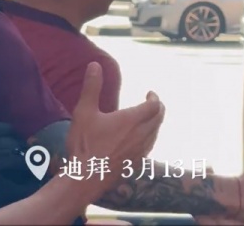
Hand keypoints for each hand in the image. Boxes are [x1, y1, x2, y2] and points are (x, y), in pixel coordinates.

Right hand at [67, 62, 164, 190]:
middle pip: (159, 118)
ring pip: (156, 132)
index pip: (154, 105)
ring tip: (149, 118)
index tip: (150, 93)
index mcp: (133, 119)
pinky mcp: (137, 162)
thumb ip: (92, 87)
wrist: (85, 178)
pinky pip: (150, 145)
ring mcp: (141, 150)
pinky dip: (150, 136)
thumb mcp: (84, 111)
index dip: (154, 97)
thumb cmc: (84, 144)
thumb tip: (95, 64)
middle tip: (153, 103)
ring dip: (155, 122)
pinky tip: (141, 139)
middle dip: (158, 108)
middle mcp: (142, 134)